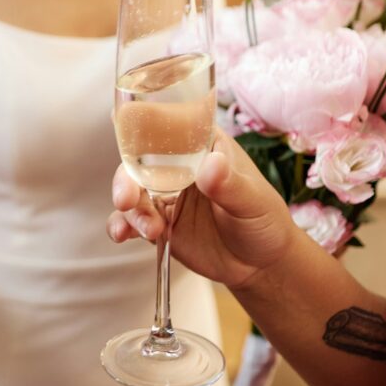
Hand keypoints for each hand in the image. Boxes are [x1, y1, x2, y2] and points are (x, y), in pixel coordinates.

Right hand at [108, 129, 299, 288]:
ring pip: (132, 191)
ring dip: (130, 208)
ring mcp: (164, 194)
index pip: (170, 124)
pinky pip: (130, 219)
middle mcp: (177, 167)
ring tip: (150, 229)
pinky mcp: (157, 221)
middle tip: (127, 198)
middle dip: (127, 178)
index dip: (144, 121)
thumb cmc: (264, 221)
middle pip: (140, 161)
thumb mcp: (253, 201)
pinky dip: (121, 225)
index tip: (122, 123)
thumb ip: (230, 184)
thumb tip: (211, 164)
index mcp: (202, 147)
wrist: (260, 265)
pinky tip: (123, 235)